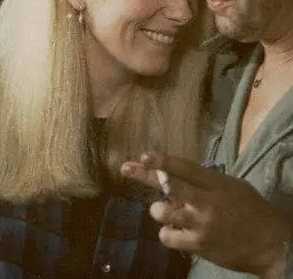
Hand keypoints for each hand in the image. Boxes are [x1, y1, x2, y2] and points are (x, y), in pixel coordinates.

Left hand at [120, 152, 290, 275]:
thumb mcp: (230, 185)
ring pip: (163, 212)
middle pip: (169, 186)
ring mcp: (200, 225)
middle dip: (144, 175)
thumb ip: (202, 179)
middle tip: (127, 168)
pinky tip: (176, 231)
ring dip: (159, 210)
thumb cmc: (249, 208)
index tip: (143, 154)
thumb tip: (171, 172)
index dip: (163, 160)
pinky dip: (167, 233)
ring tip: (167, 211)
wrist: (270, 244)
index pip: (185, 167)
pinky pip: (168, 237)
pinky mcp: (197, 245)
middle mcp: (205, 202)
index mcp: (215, 183)